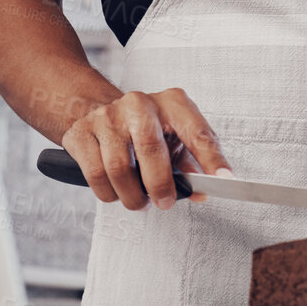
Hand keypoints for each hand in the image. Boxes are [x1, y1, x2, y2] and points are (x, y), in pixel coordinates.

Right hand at [60, 88, 230, 210]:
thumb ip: (191, 162)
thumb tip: (200, 190)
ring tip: (139, 200)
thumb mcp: (173, 137)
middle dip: (160, 185)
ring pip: (119, 167)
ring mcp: (107, 116)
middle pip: (151, 149)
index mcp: (171, 103)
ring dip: (132, 195)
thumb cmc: (144, 128)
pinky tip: (116, 191)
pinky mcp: (82, 131)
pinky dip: (109, 193)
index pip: (196, 131)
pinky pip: (96, 174)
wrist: (96, 108)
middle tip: (164, 202)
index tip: (224, 179)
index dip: (212, 157)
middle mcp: (139, 104)